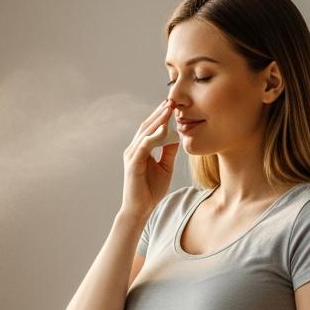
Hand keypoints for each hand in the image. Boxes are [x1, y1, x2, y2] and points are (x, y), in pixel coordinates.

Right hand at [120, 99, 179, 218]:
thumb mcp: (165, 167)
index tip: (173, 105)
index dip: (161, 116)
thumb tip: (177, 136)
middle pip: (146, 126)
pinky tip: (163, 130)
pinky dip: (153, 137)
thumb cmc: (151, 190)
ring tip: (168, 109)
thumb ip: (168, 151)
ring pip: (145, 133)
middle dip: (159, 113)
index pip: (151, 128)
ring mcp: (132, 156)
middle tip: (171, 100)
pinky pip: (144, 146)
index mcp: (141, 149)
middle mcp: (134, 149)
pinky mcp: (133, 164)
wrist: (140, 209)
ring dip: (157, 120)